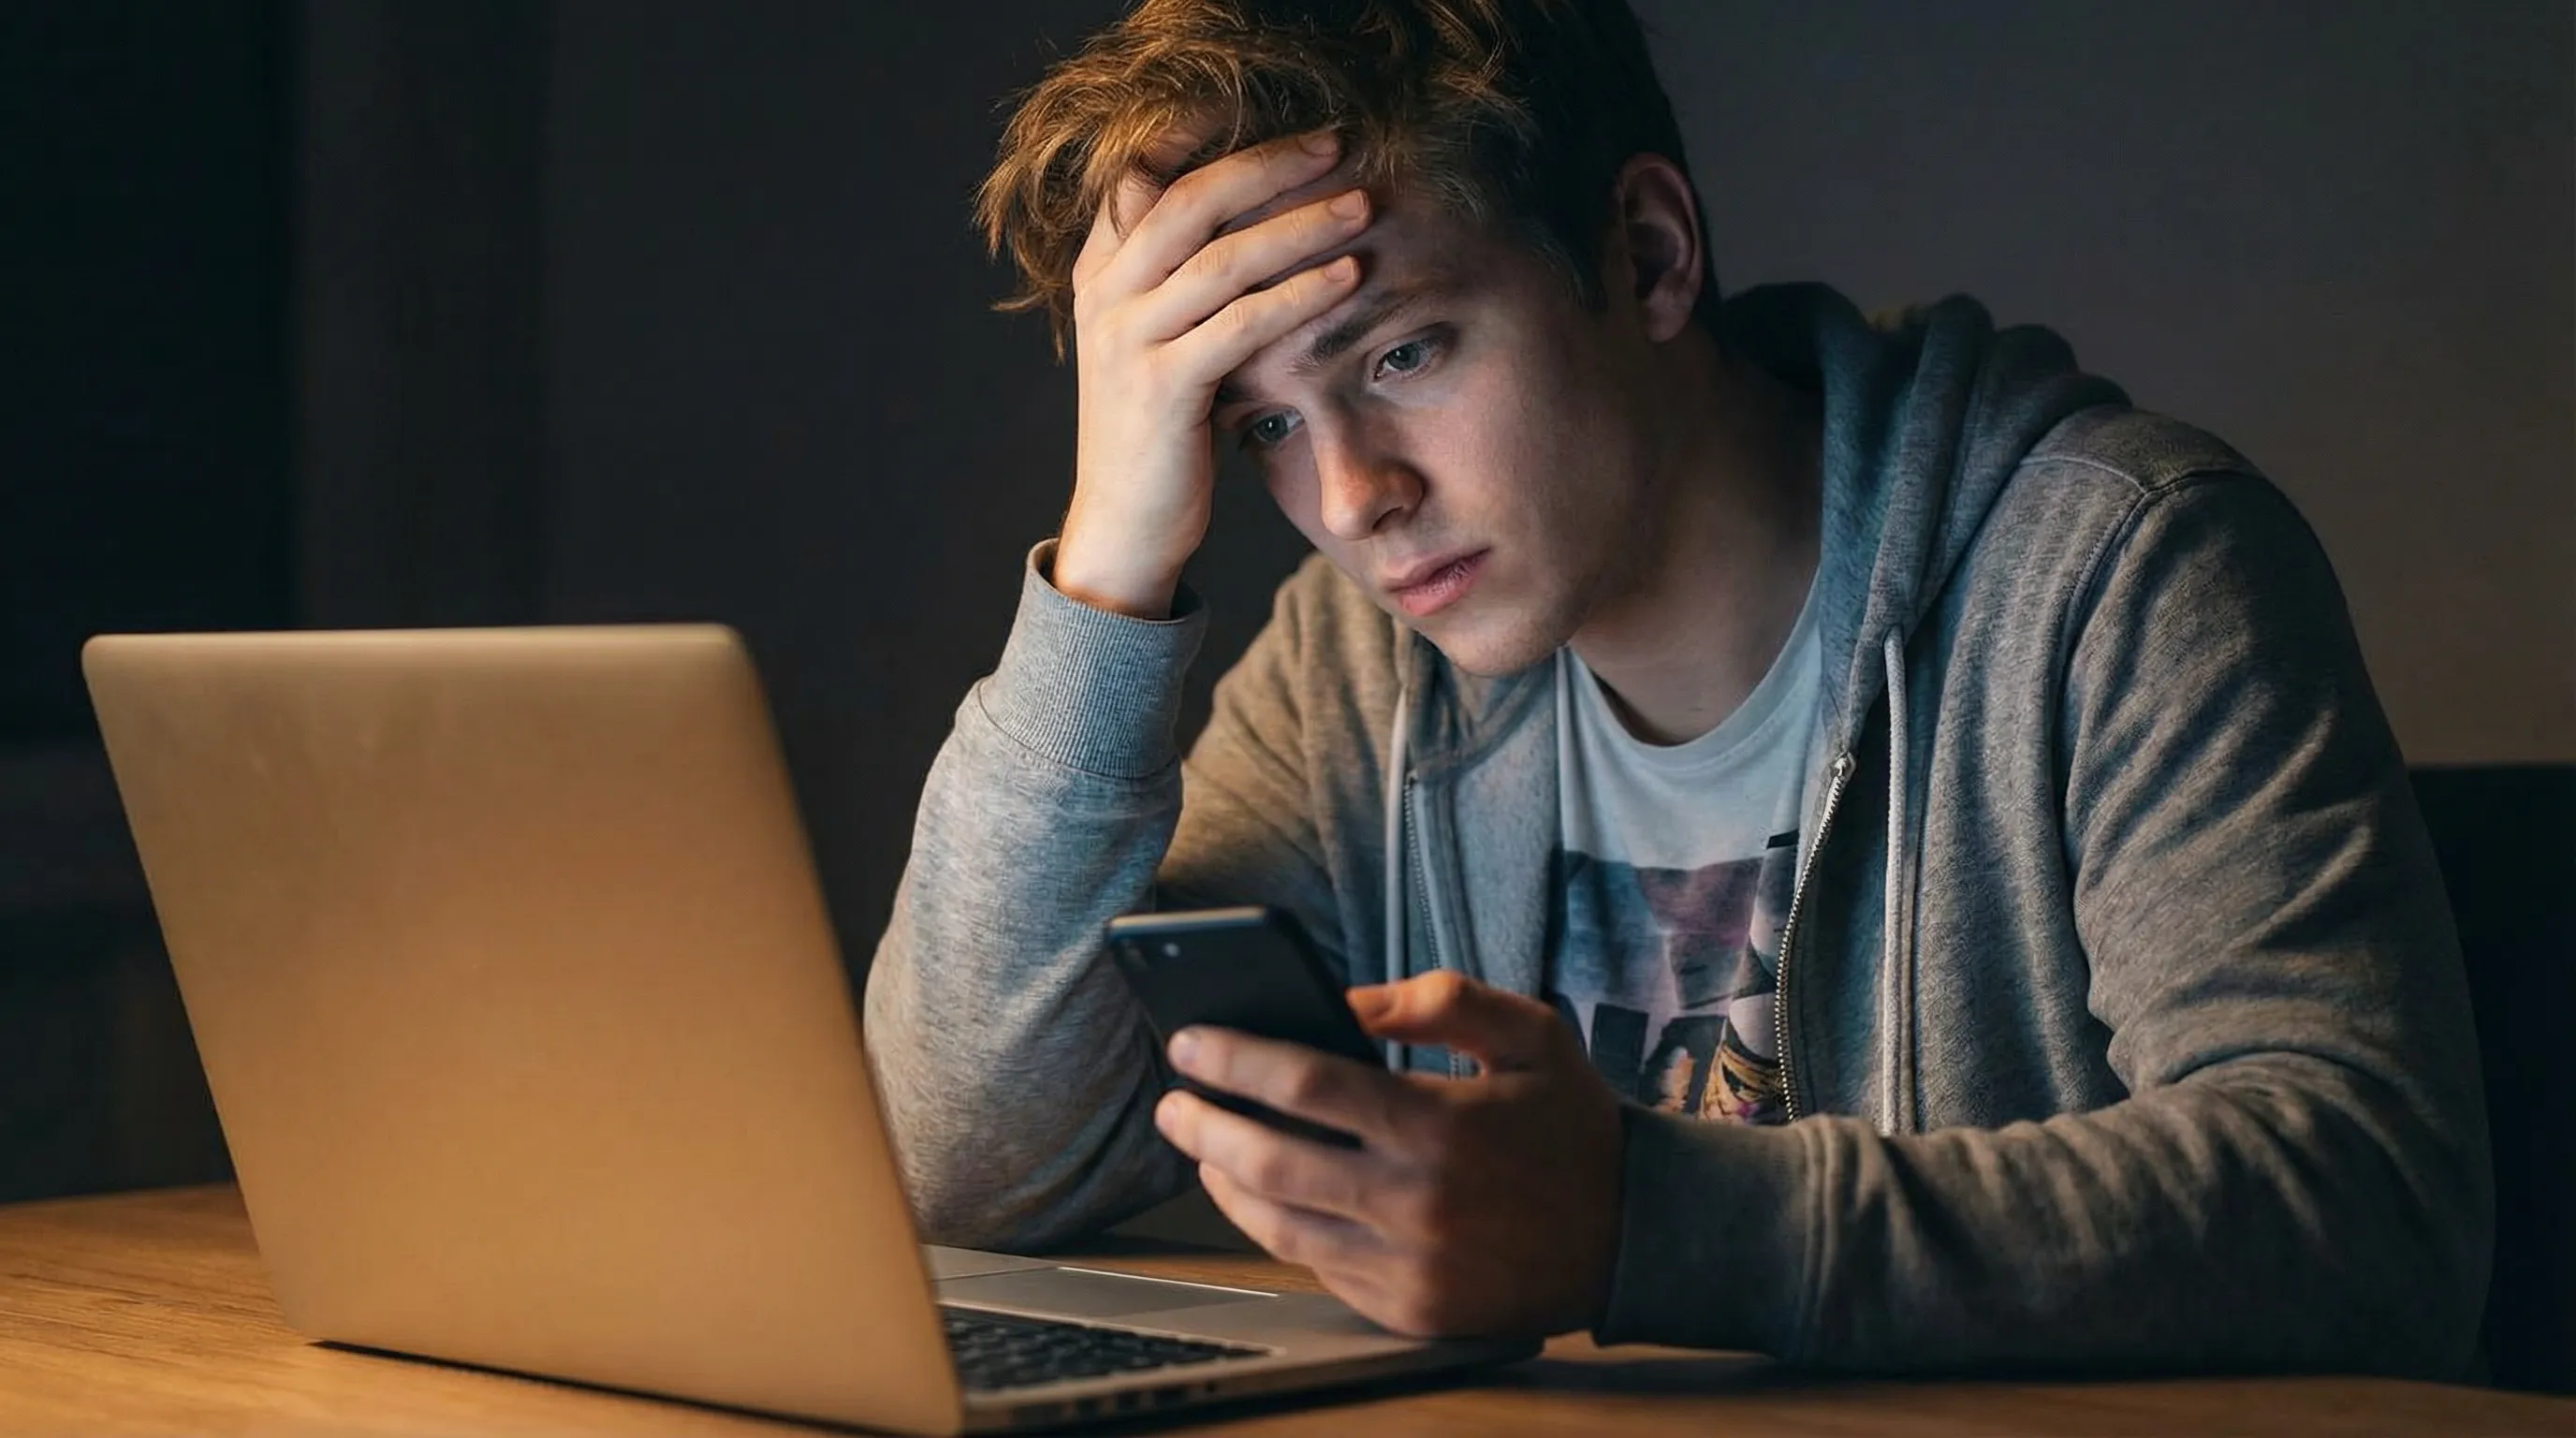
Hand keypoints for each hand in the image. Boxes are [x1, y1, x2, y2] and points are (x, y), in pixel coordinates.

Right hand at [1053, 127, 1370, 617]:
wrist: (1124, 527)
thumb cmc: (1160, 431)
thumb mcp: (1159, 341)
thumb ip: (1187, 282)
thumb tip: (1260, 219)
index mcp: (1100, 272)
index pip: (1141, 173)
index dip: (1198, 132)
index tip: (1265, 108)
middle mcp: (1105, 295)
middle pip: (1188, 198)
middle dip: (1269, 164)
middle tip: (1338, 142)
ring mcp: (1127, 342)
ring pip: (1220, 258)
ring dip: (1301, 225)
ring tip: (1364, 205)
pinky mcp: (1162, 390)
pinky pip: (1239, 325)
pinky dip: (1300, 295)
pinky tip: (1348, 276)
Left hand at [1152, 971, 1625, 1337]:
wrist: (1634, 1237)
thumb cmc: (1571, 1126)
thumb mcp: (1531, 1034)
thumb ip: (1443, 1000)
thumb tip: (1348, 1002)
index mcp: (1439, 1124)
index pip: (1305, 1083)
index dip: (1234, 1059)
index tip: (1189, 1040)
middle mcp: (1416, 1202)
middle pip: (1272, 1161)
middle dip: (1204, 1124)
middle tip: (1171, 1098)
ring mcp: (1409, 1266)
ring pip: (1280, 1227)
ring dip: (1225, 1183)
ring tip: (1202, 1146)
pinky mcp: (1409, 1312)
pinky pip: (1319, 1271)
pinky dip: (1279, 1231)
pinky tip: (1261, 1196)